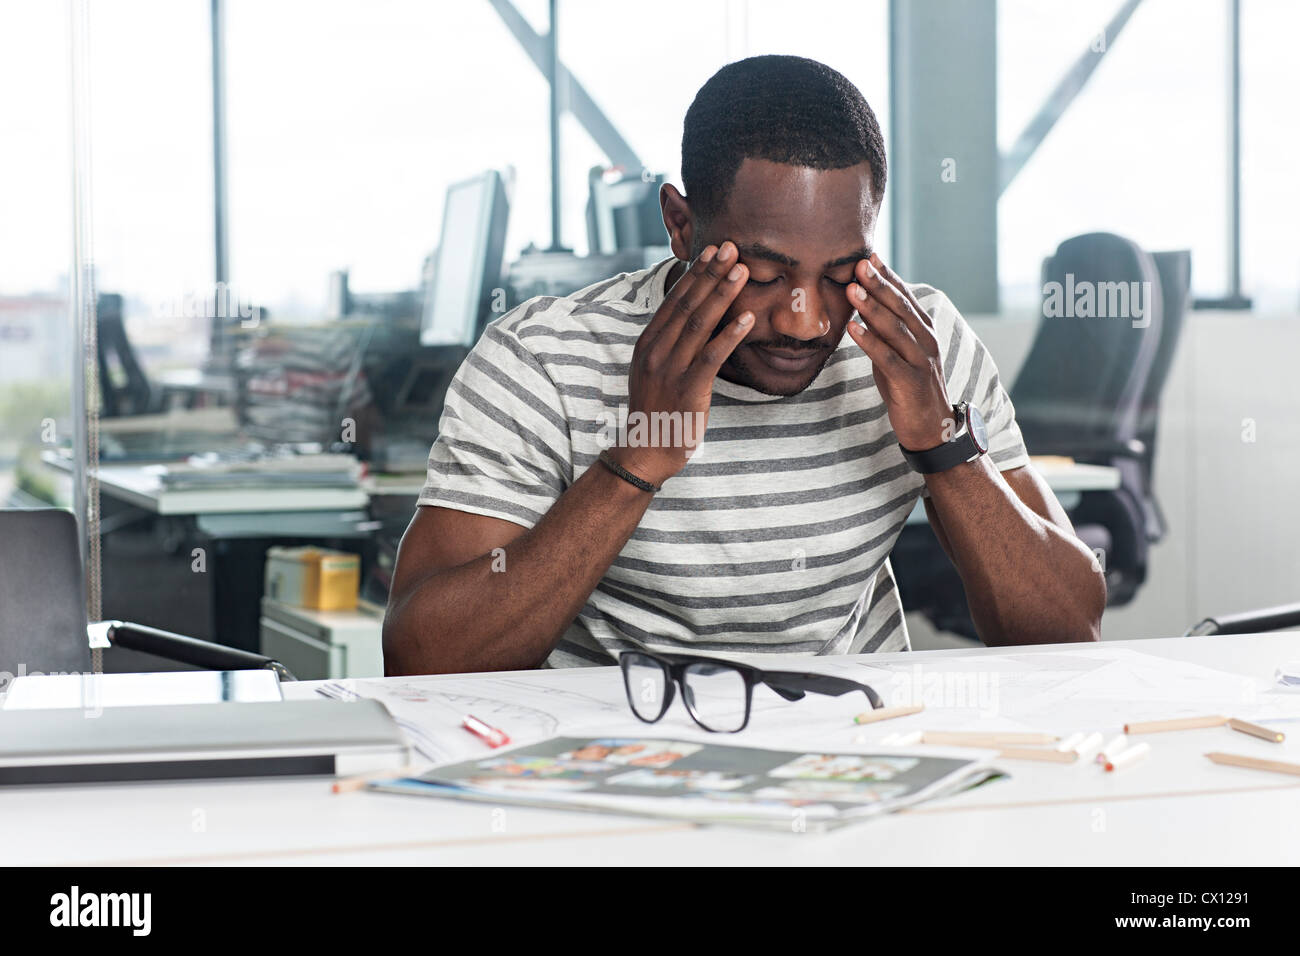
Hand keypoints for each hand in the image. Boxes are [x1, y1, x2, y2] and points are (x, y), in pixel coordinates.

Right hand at [611, 241, 752, 486]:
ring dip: (723, 294)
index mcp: (648, 342)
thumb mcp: (653, 369)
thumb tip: (690, 317)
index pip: (674, 300)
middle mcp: (656, 350)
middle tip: (731, 246)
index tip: (713, 250)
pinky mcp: (688, 388)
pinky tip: (747, 318)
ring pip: (700, 323)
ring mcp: (670, 369)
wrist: (645, 450)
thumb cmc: (657, 410)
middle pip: (687, 304)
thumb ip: (669, 343)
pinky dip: (730, 335)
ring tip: (742, 270)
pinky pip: (712, 356)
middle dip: (711, 273)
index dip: (695, 273)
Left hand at [845, 253, 953, 450]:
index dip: (886, 275)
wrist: (932, 429)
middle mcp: (926, 340)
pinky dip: (870, 342)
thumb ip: (884, 332)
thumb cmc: (910, 388)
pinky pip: (888, 358)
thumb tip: (862, 306)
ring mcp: (921, 360)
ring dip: (871, 307)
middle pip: (899, 306)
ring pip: (895, 329)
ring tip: (852, 289)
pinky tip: (853, 328)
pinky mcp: (911, 382)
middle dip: (878, 284)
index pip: (904, 296)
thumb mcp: (896, 354)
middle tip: (858, 263)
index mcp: (924, 330)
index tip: (867, 256)